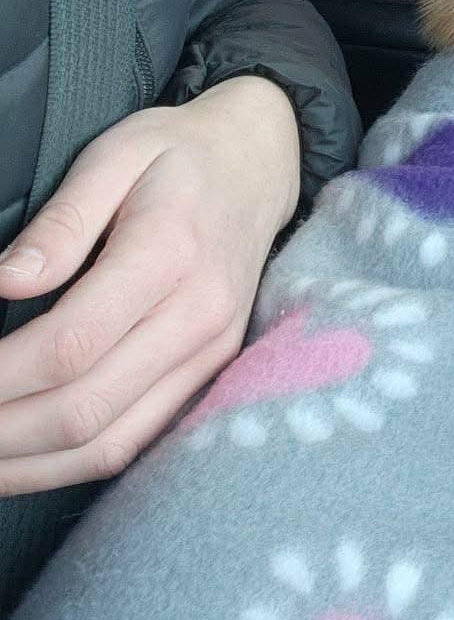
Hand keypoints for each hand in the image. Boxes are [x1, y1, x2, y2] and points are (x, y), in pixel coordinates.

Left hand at [0, 75, 298, 494]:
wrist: (261, 163)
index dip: (0, 376)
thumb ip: (61, 222)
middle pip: (85, 408)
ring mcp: (210, 352)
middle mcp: (198, 316)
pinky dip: (71, 464)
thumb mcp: (115, 154)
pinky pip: (137, 441)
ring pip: (109, 442)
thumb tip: (5, 283)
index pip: (71, 343)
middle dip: (1, 432)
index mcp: (169, 253)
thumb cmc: (179, 154)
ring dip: (29, 466)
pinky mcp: (210, 372)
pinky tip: (24, 460)